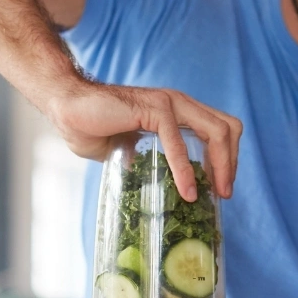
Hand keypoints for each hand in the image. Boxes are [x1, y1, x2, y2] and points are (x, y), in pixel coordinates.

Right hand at [45, 79, 242, 200]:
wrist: (66, 109)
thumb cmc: (91, 126)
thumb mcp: (129, 149)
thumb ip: (146, 161)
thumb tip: (153, 185)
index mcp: (177, 111)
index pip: (220, 129)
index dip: (227, 157)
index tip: (221, 186)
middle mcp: (179, 103)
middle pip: (227, 128)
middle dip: (231, 163)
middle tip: (224, 193)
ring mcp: (169, 103)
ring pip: (215, 131)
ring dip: (220, 166)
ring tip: (214, 194)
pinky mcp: (153, 109)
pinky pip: (178, 141)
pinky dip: (185, 168)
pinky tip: (187, 190)